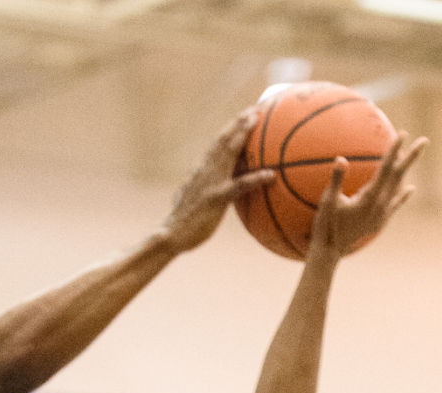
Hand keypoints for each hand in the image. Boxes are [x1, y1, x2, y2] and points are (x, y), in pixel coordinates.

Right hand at [159, 110, 274, 254]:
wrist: (171, 235)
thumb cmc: (184, 222)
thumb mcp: (192, 200)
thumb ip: (202, 189)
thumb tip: (205, 187)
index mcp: (201, 170)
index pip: (218, 144)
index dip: (231, 128)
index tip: (245, 116)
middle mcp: (205, 170)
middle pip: (223, 139)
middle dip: (239, 122)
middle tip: (255, 108)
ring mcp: (210, 182)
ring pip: (228, 152)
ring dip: (242, 134)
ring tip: (257, 121)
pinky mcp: (216, 198)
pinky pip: (238, 186)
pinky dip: (255, 178)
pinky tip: (270, 175)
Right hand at [308, 133, 426, 262]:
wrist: (330, 252)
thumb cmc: (326, 224)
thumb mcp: (328, 200)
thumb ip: (336, 179)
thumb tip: (341, 159)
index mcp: (369, 198)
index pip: (386, 168)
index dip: (394, 150)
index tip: (403, 134)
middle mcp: (380, 205)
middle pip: (399, 175)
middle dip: (411, 157)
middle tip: (424, 140)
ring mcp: (381, 214)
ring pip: (398, 187)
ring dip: (405, 170)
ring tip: (412, 155)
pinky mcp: (379, 222)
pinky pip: (395, 205)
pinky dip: (403, 196)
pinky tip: (411, 189)